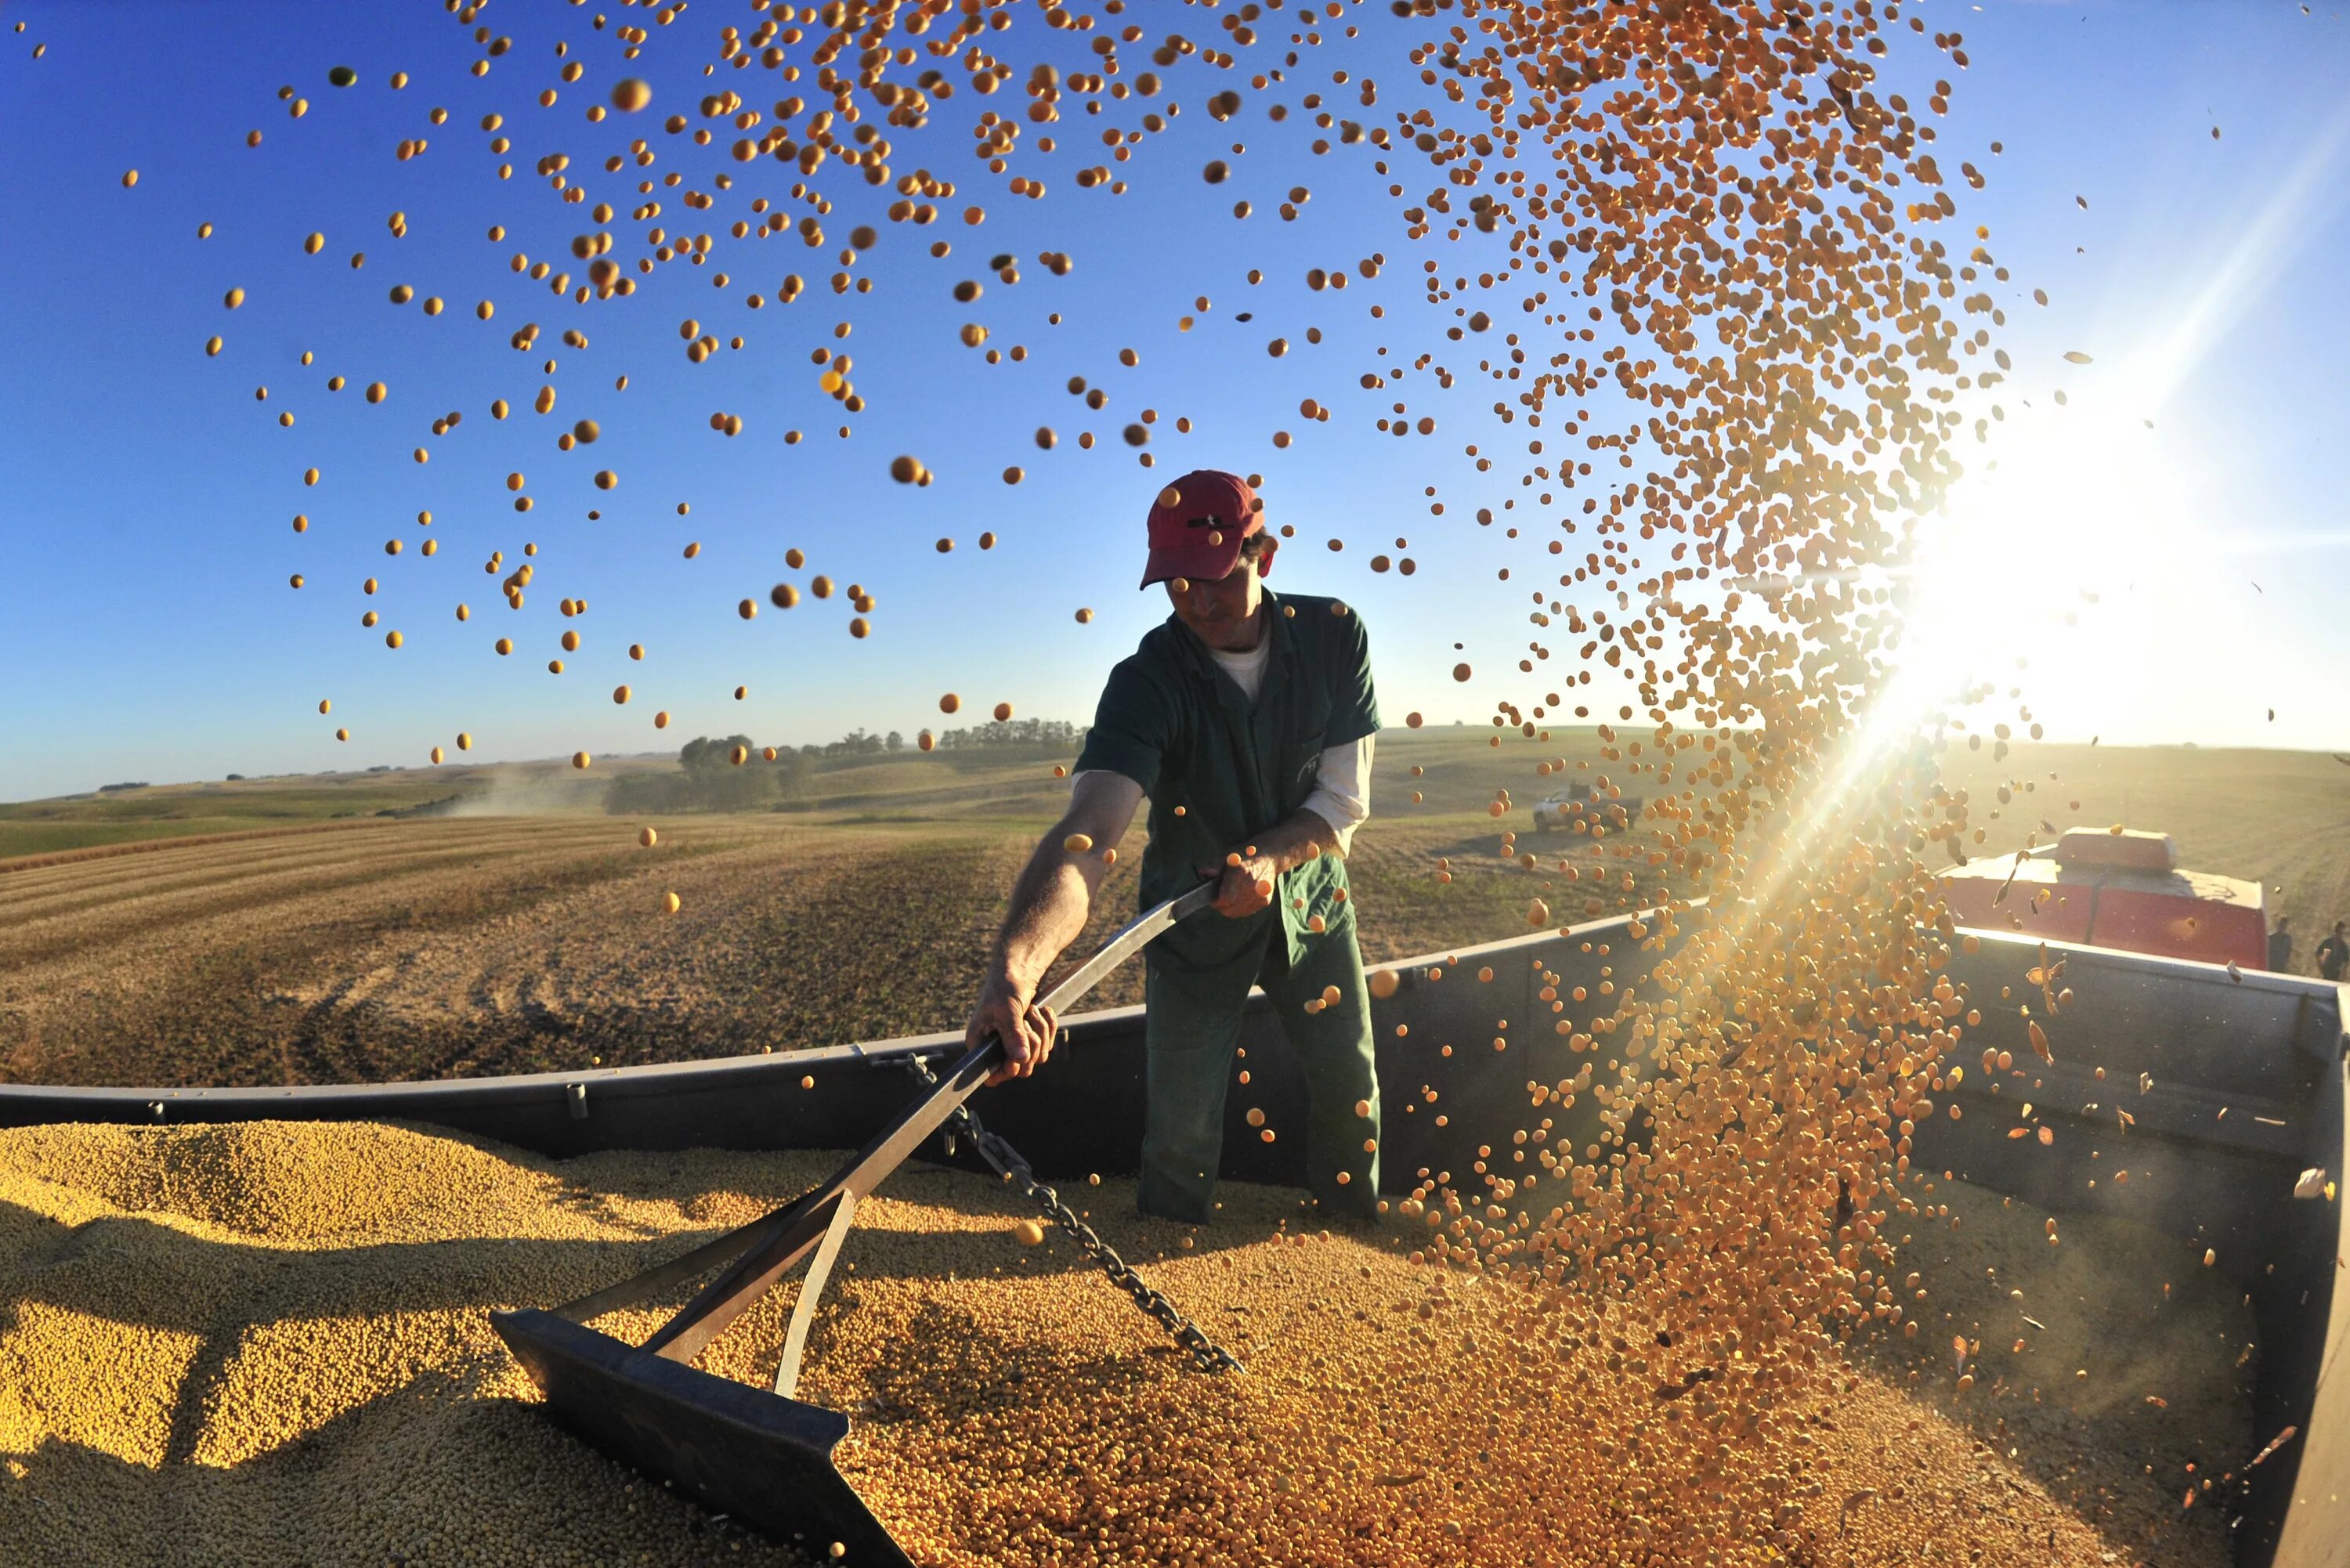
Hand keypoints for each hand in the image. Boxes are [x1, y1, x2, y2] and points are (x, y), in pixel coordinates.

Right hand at [969, 970, 1058, 1085]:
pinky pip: (1048, 1046)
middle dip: (1030, 1044)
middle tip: (1025, 1021)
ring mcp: (1015, 1046)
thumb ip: (1013, 1034)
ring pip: (1037, 1058)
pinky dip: (1049, 1026)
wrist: (1020, 970)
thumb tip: (1020, 1058)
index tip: (1017, 1058)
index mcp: (979, 1044)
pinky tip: (1042, 1010)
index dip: (1006, 1071)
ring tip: (1032, 1010)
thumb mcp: (1007, 1009)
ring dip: (1041, 1032)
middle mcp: (996, 1049)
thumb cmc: (1005, 986)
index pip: (991, 1076)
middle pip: (1021, 1069)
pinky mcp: (1030, 1039)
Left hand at [1207, 851, 1277, 918]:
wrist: (1269, 857)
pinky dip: (1240, 908)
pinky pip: (1247, 912)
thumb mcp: (1227, 856)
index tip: (1213, 899)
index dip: (1216, 902)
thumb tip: (1203, 873)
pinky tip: (1239, 899)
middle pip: (1230, 909)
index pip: (1225, 899)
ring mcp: (1260, 894)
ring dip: (1230, 909)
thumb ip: (1214, 866)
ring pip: (1238, 913)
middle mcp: (1252, 885)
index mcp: (1241, 872)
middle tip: (1219, 899)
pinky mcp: (1265, 901)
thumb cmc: (1245, 855)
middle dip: (1222, 906)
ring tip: (1229, 898)